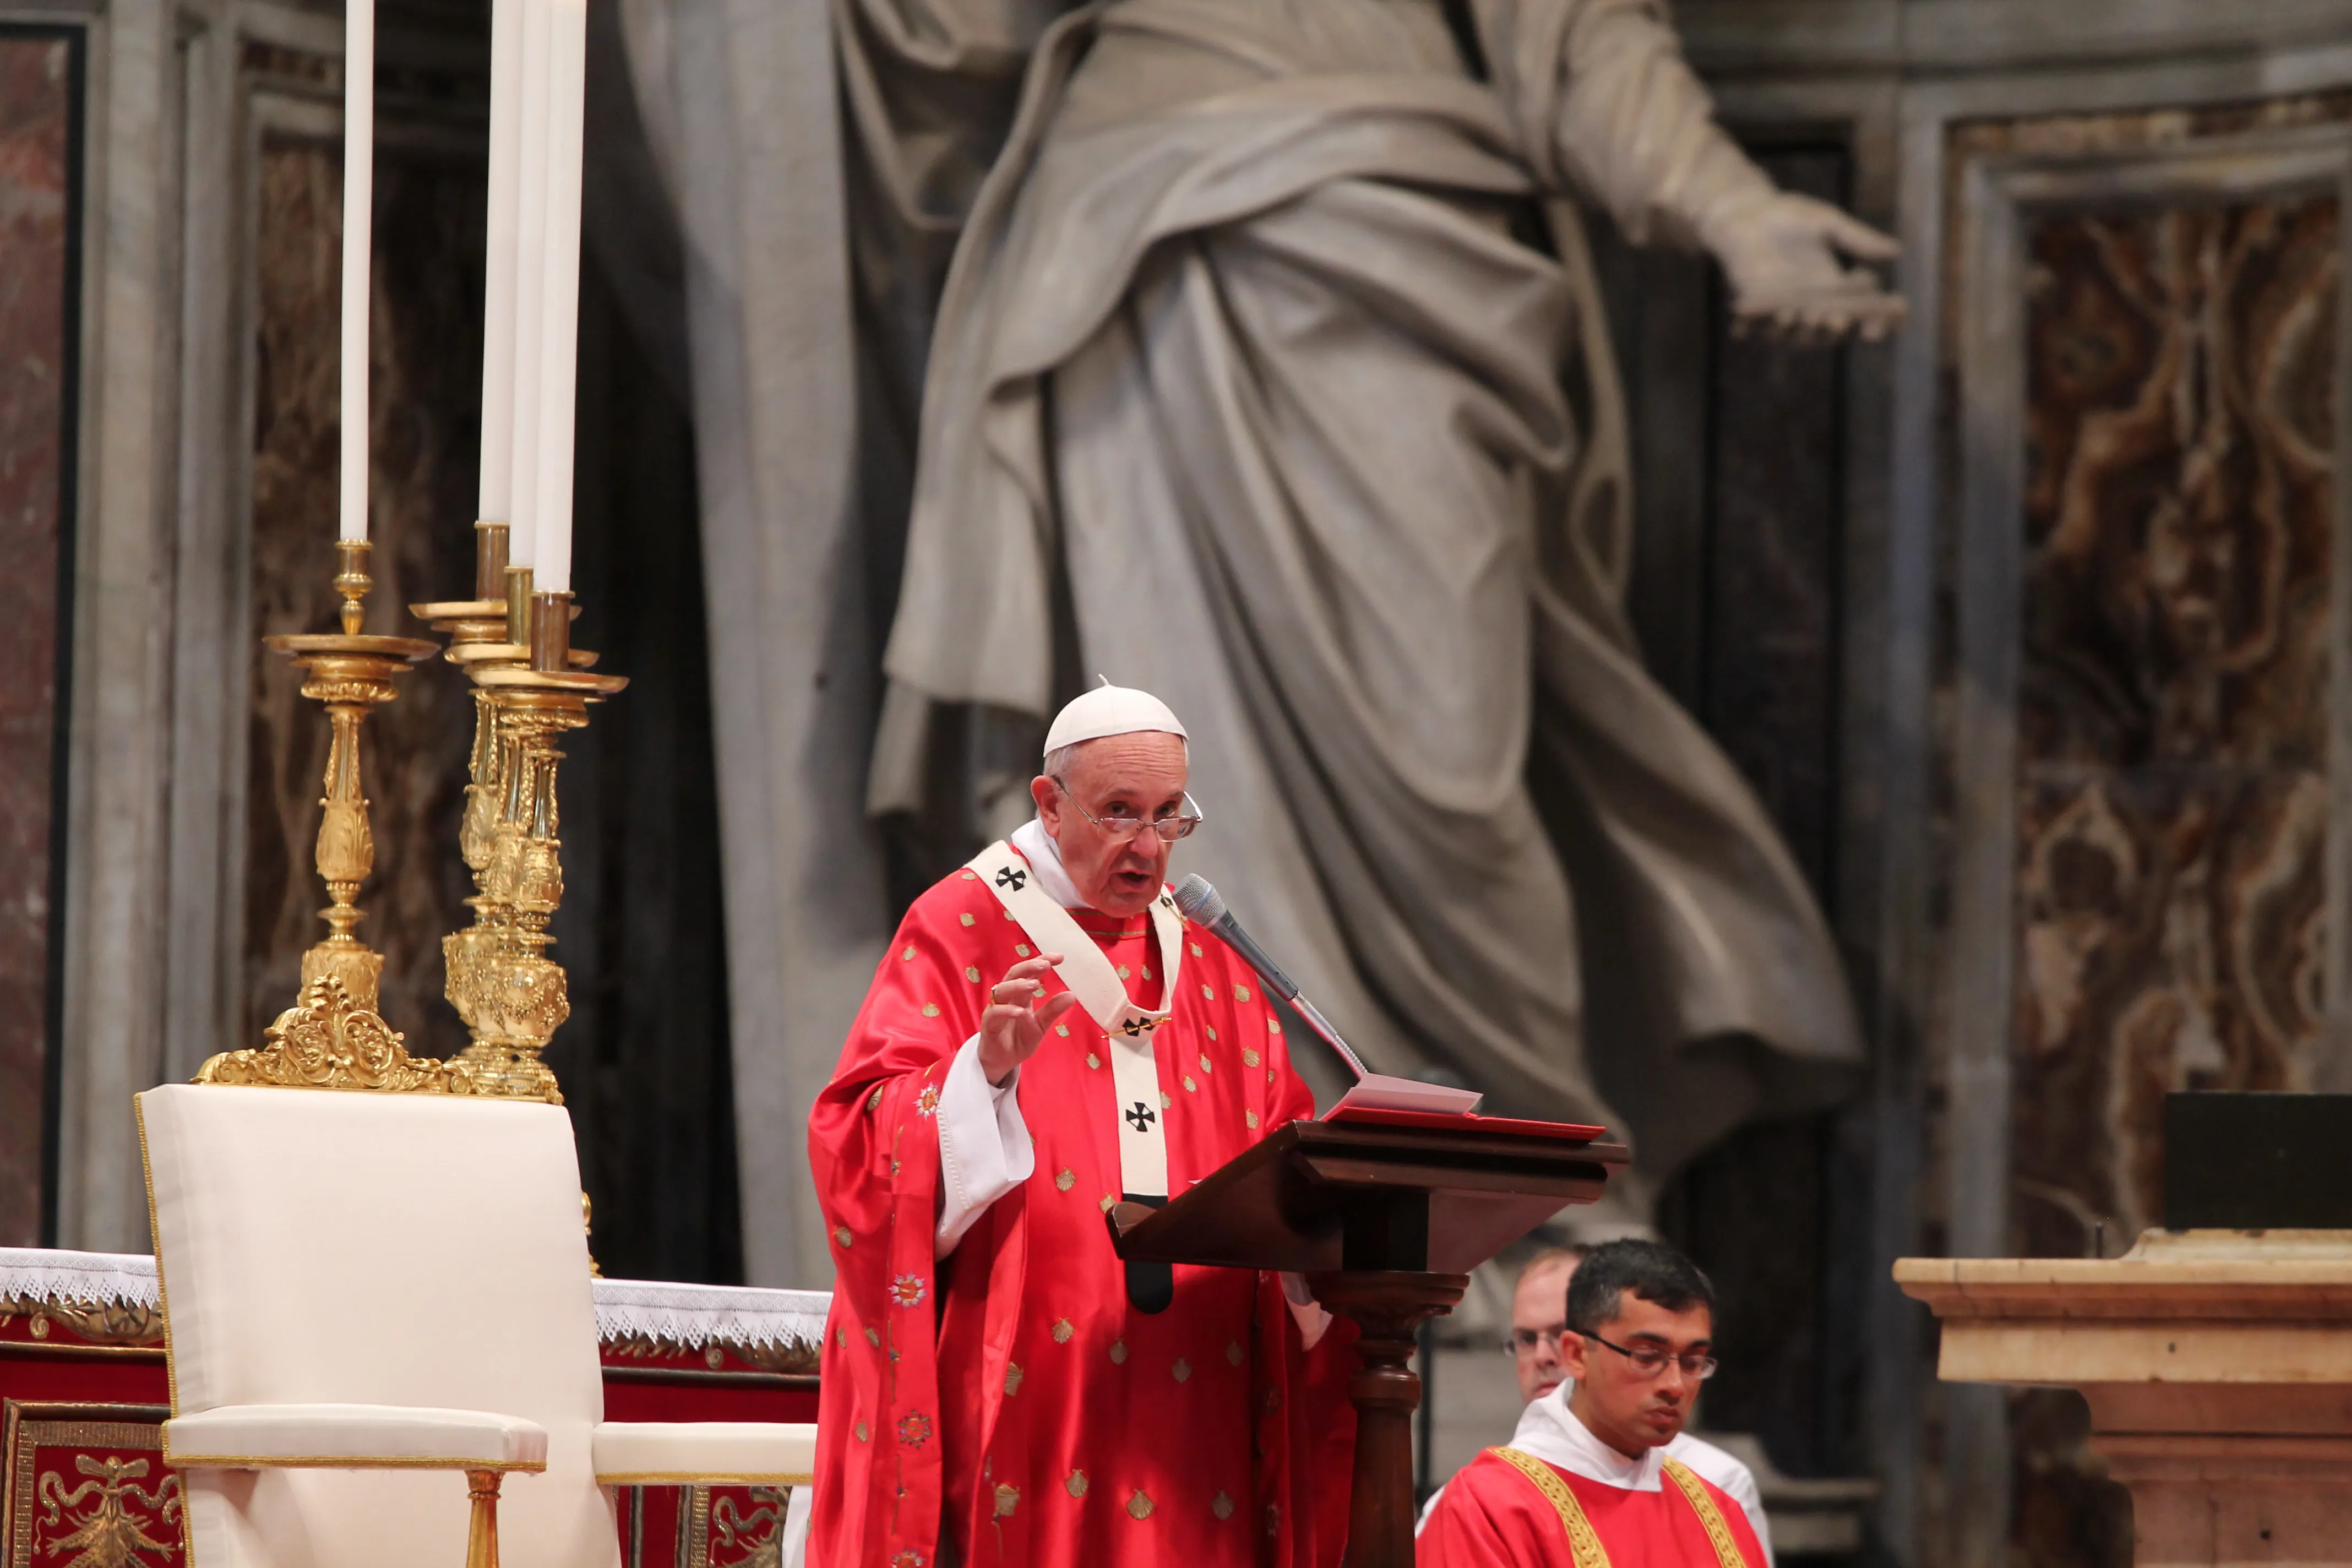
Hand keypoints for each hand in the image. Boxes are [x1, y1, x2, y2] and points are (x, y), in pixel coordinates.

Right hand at [978, 954, 1081, 1085]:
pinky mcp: (988, 1025)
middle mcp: (1007, 998)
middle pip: (1013, 974)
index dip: (1042, 961)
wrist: (1002, 1061)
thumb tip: (1072, 995)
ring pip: (1001, 991)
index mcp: (1021, 995)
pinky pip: (994, 1014)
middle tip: (1045, 965)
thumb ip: (1052, 1010)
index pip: (1030, 973)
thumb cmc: (1019, 1039)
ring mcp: (995, 1010)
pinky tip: (1020, 1012)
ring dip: (1017, 986)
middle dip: (1028, 967)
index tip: (1060, 957)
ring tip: (1034, 985)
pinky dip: (1007, 1011)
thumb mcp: (1040, 1025)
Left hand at [1705, 191, 1906, 342]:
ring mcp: (1779, 310)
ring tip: (1802, 317)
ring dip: (1797, 331)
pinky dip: (1754, 328)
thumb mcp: (1828, 223)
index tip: (1879, 327)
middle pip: (1828, 333)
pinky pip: (1752, 327)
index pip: (1862, 314)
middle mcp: (1810, 307)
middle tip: (1838, 321)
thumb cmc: (1790, 216)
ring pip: (1792, 336)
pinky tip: (1754, 323)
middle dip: (1833, 330)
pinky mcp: (1750, 308)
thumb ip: (1857, 239)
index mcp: (1835, 290)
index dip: (1875, 324)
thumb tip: (1897, 251)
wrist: (1747, 212)